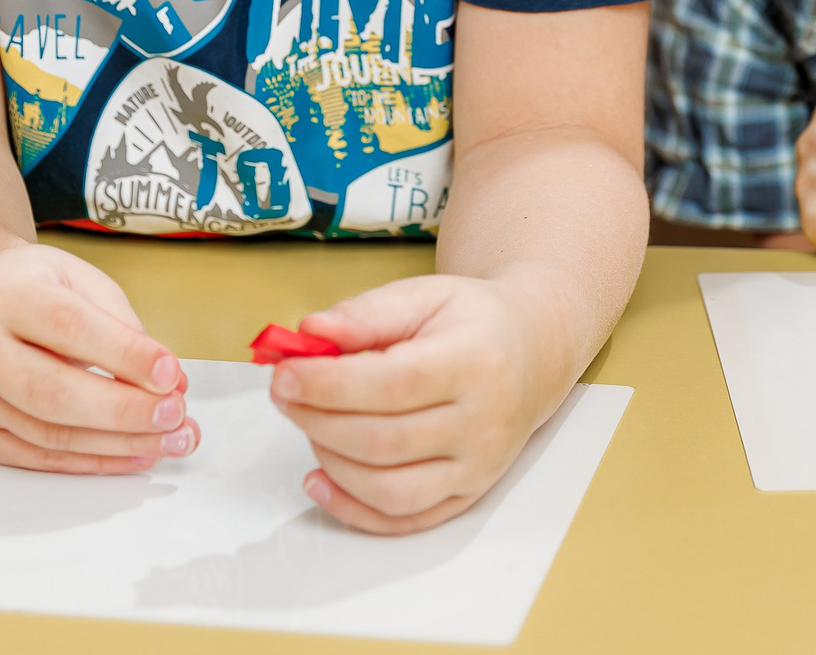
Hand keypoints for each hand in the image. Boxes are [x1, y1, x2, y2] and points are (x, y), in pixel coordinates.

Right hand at [0, 242, 196, 472]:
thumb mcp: (77, 278)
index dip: (123, 354)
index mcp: (3, 296)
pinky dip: (92, 461)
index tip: (170, 373)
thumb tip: (169, 380)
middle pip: (50, 392)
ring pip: (47, 434)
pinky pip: (37, 457)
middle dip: (122, 410)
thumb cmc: (32, 287)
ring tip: (169, 440)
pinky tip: (133, 453)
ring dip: (117, 444)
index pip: (67, 328)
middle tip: (174, 415)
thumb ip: (123, 324)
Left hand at [270, 274, 560, 534]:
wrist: (531, 351)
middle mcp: (483, 422)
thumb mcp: (425, 294)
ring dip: (330, 460)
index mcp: (477, 361)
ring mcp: (477, 466)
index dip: (329, 384)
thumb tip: (310, 332)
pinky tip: (321, 477)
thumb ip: (366, 313)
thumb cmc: (474, 321)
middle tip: (285, 393)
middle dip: (317, 420)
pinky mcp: (466, 495)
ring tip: (310, 423)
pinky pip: (402, 520)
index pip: (393, 384)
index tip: (286, 372)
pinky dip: (352, 508)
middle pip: (384, 441)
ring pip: (389, 490)